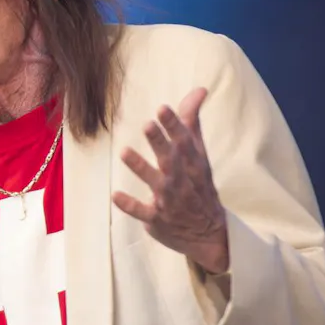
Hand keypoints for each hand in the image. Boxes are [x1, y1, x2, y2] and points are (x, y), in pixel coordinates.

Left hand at [111, 87, 229, 273]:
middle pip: (171, 159)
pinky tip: (115, 195)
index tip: (162, 108)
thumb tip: (199, 89)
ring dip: (141, 168)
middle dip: (159, 142)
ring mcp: (169, 201)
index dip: (174, 125)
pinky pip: (142, 212)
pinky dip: (130, 205)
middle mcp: (182, 180)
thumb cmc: (198, 185)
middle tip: (147, 124)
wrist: (209, 234)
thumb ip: (192, 122)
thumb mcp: (199, 154)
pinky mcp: (157, 219)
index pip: (185, 141)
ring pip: (155, 183)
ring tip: (125, 152)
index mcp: (193, 163)